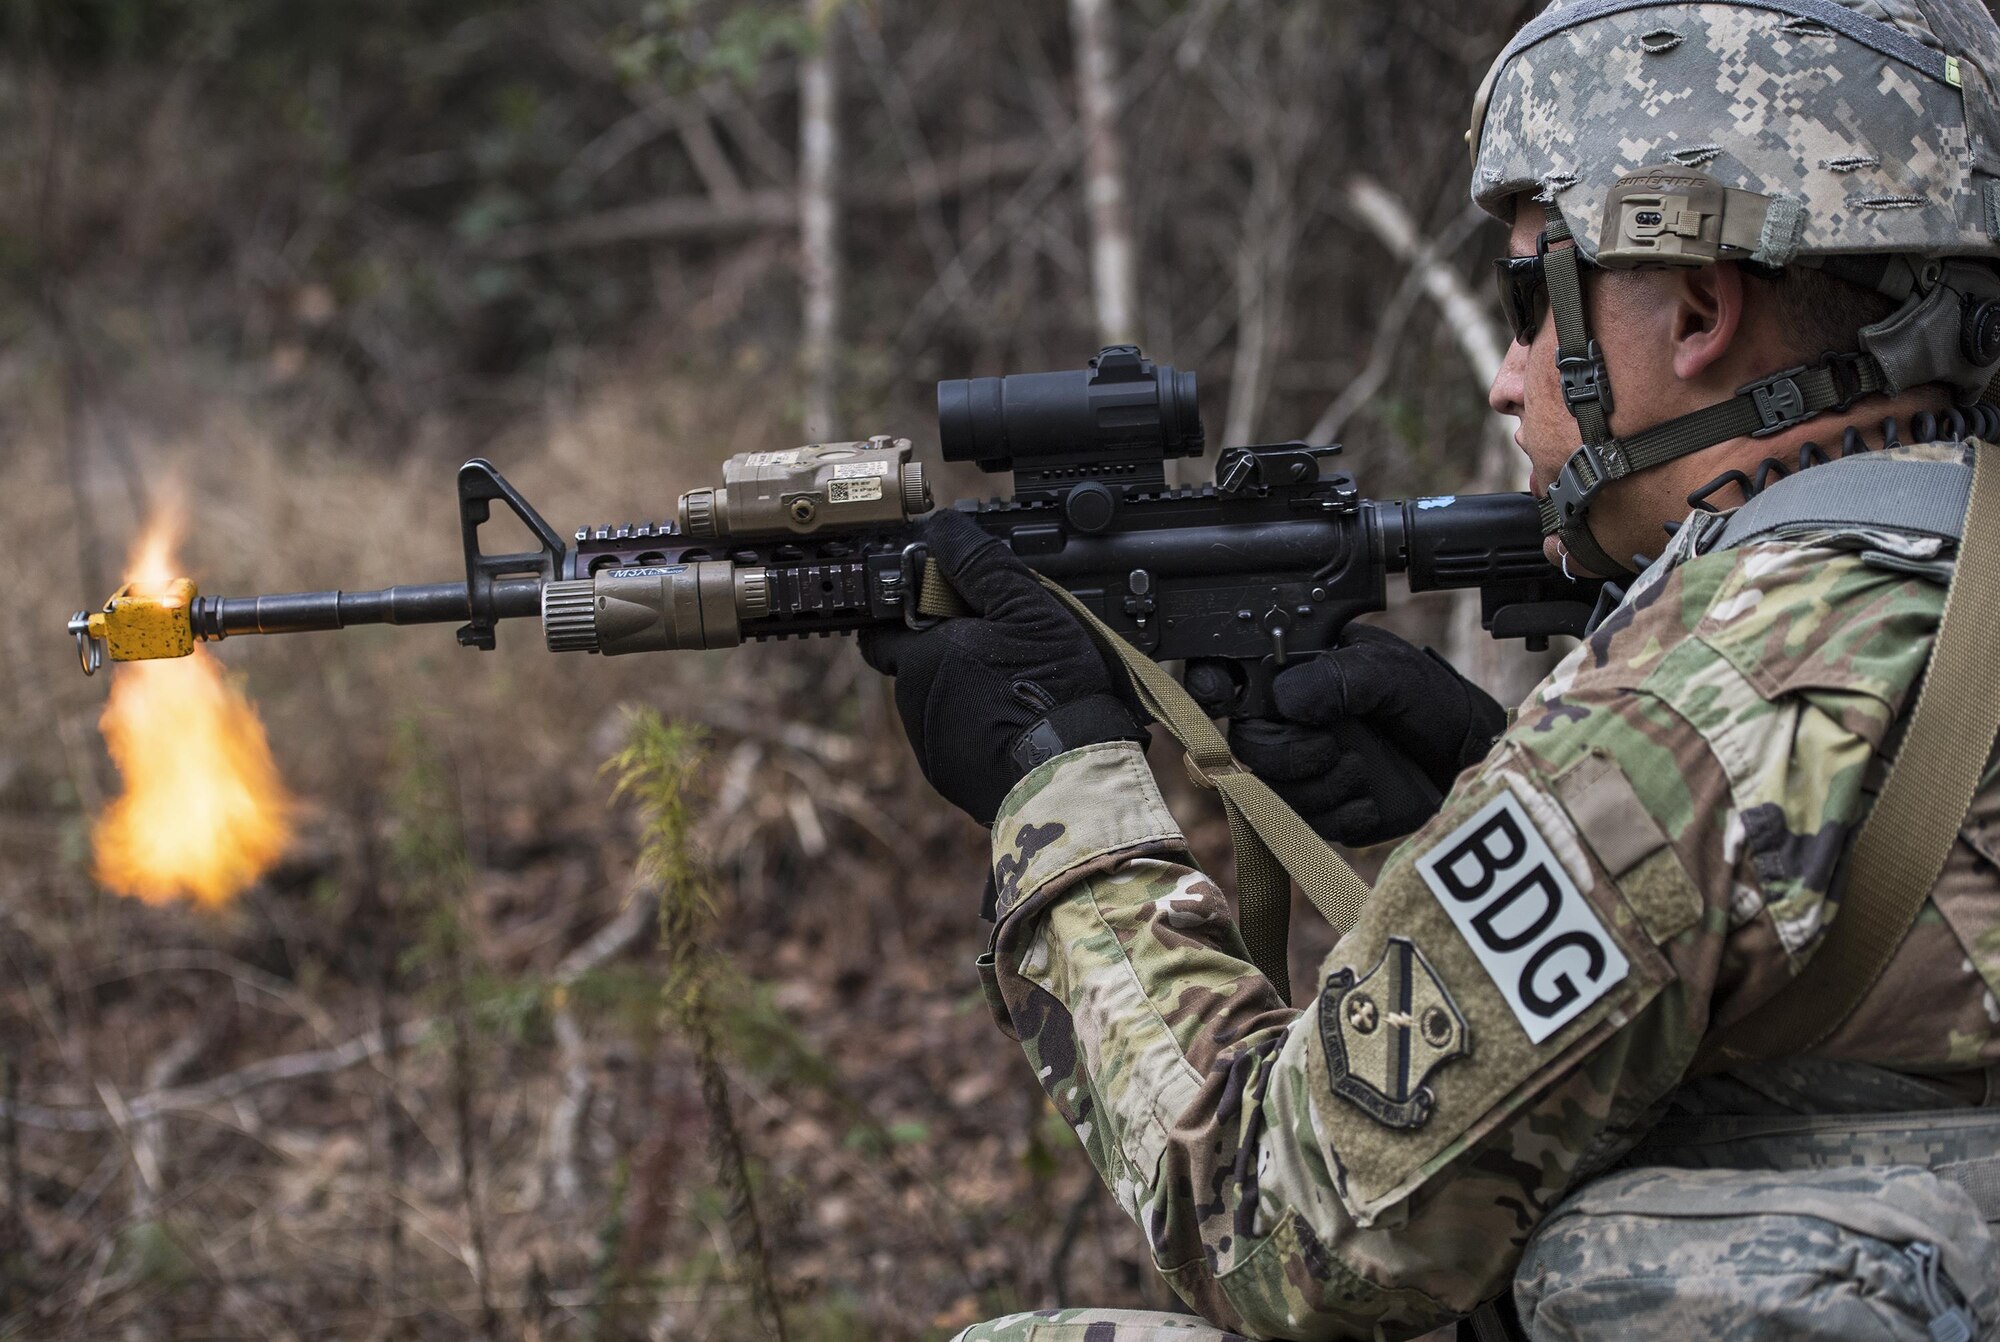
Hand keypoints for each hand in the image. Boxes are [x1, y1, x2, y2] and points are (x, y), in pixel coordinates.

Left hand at [858, 510, 1146, 824]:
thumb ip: (980, 563)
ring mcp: (930, 743)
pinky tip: (1017, 720)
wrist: (1068, 777)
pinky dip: (978, 726)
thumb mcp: (1025, 607)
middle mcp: (913, 701)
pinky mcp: (950, 776)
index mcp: (922, 655)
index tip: (946, 607)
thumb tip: (943, 527)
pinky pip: (956, 739)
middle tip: (1000, 646)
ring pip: (938, 702)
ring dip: (964, 689)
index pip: (882, 628)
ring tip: (1017, 686)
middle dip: (948, 651)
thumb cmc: (1049, 690)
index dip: (911, 612)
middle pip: (918, 664)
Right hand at [1229, 626, 1505, 846]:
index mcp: (1295, 672)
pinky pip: (1303, 824)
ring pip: (1270, 790)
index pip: (1228, 674)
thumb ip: (1339, 677)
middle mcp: (1287, 719)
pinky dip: (1338, 817)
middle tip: (1331, 749)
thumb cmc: (1429, 700)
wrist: (1465, 757)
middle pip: (1245, 744)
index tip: (1223, 697)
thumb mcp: (1391, 672)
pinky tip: (1368, 799)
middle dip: (1287, 755)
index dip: (1210, 686)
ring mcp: (1300, 766)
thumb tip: (1287, 699)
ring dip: (1318, 789)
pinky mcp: (1319, 809)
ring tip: (1361, 772)